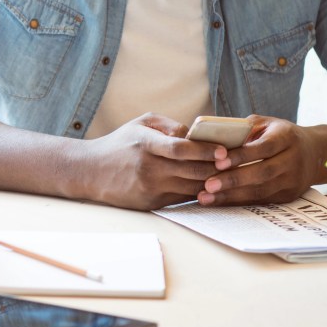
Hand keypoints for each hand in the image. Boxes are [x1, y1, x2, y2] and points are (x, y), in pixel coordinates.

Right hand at [77, 113, 229, 210]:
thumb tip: (196, 134)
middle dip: (216, 168)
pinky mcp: (150, 203)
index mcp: (146, 143)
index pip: (182, 149)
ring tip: (227, 176)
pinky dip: (197, 193)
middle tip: (235, 164)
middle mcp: (148, 167)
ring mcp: (150, 188)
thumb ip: (169, 125)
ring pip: (191, 188)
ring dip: (211, 183)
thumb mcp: (141, 123)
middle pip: (192, 171)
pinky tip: (209, 187)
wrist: (91, 171)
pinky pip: (182, 199)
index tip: (224, 150)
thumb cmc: (121, 143)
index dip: (206, 150)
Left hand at [197, 116, 326, 205]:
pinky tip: (219, 201)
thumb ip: (244, 129)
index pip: (263, 148)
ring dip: (232, 196)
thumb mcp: (266, 123)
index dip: (242, 155)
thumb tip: (214, 138)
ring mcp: (293, 180)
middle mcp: (293, 160)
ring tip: (206, 196)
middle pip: (263, 172)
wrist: (314, 153)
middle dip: (234, 180)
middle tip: (208, 185)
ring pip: (262, 191)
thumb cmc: (279, 134)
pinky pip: (262, 200)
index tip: (218, 161)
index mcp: (286, 137)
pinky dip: (239, 202)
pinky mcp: (289, 196)